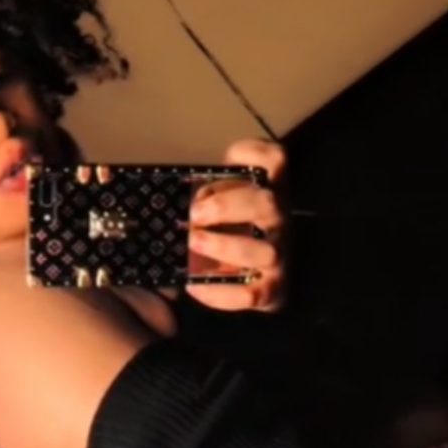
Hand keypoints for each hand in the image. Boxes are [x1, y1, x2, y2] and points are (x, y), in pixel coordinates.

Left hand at [186, 139, 285, 312]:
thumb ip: (205, 191)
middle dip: (226, 206)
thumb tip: (167, 189)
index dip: (252, 153)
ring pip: (264, 251)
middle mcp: (280, 220)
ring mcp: (279, 256)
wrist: (250, 281)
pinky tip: (194, 287)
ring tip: (194, 244)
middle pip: (266, 203)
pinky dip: (220, 293)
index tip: (224, 160)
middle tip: (194, 215)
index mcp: (269, 191)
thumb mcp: (220, 202)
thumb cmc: (226, 229)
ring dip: (226, 246)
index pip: (275, 159)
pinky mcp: (273, 291)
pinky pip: (250, 294)